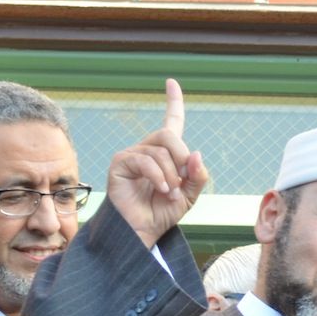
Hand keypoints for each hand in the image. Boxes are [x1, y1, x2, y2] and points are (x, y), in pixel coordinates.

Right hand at [107, 79, 209, 247]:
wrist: (143, 233)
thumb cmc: (162, 214)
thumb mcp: (189, 195)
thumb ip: (197, 175)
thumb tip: (195, 153)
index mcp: (165, 154)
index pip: (171, 122)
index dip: (173, 102)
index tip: (171, 83)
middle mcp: (147, 150)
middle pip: (169, 134)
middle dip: (182, 158)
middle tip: (181, 183)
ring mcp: (132, 155)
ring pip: (160, 150)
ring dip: (171, 175)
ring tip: (169, 194)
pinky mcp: (120, 164)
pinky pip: (145, 160)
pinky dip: (158, 177)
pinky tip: (161, 191)